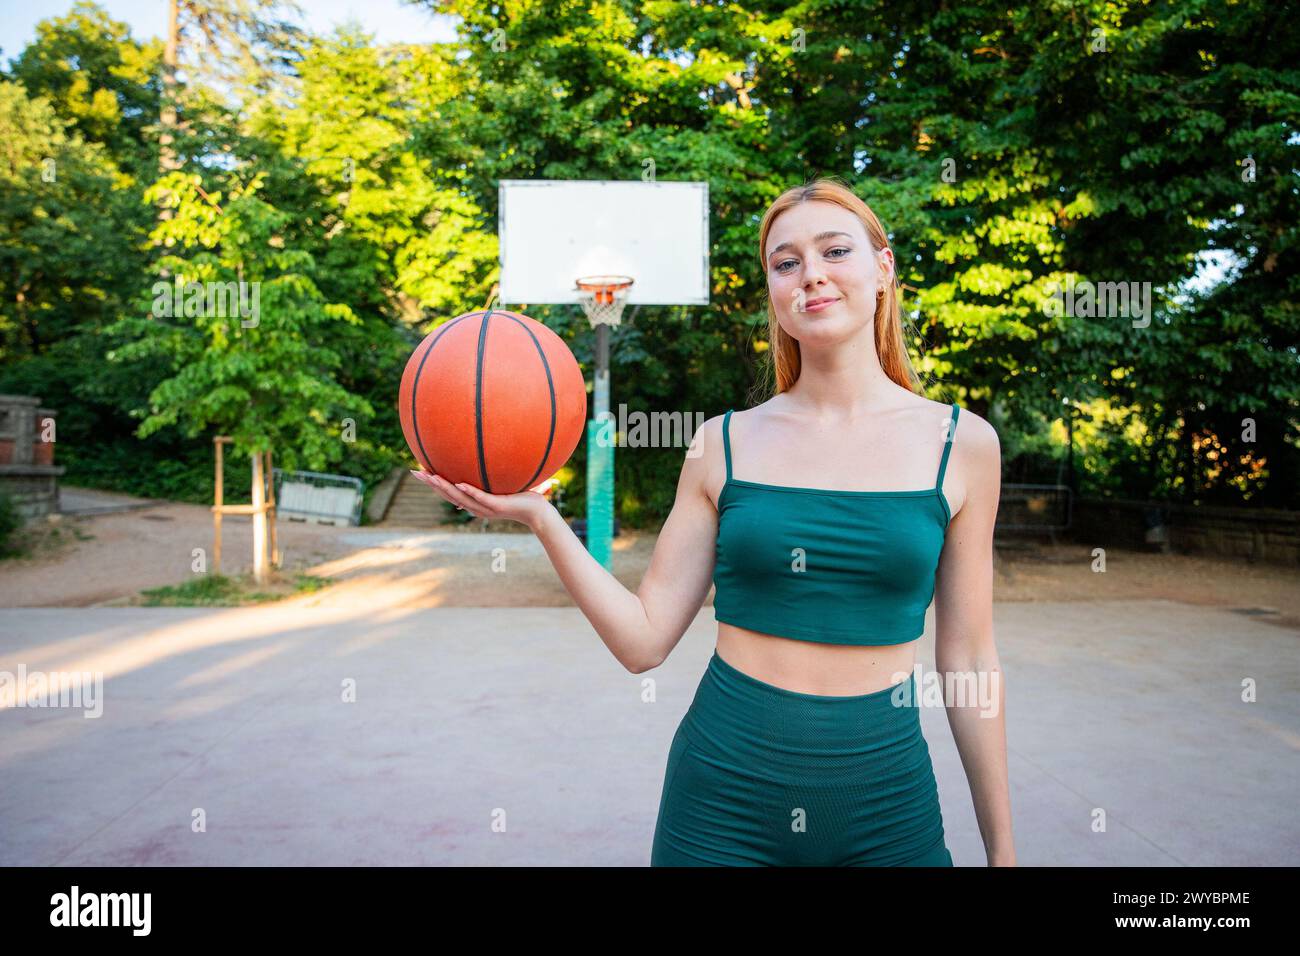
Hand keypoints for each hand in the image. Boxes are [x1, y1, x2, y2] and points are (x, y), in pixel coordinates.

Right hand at [408, 470, 555, 532]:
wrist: (536, 512)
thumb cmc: (520, 496)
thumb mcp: (501, 484)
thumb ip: (489, 474)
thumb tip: (482, 457)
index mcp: (473, 501)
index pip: (448, 492)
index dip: (432, 482)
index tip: (418, 471)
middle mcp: (475, 506)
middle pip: (448, 494)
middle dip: (431, 483)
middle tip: (415, 472)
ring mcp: (485, 508)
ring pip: (460, 497)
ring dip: (444, 487)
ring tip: (431, 476)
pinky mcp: (497, 506)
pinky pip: (481, 497)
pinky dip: (470, 491)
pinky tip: (459, 483)